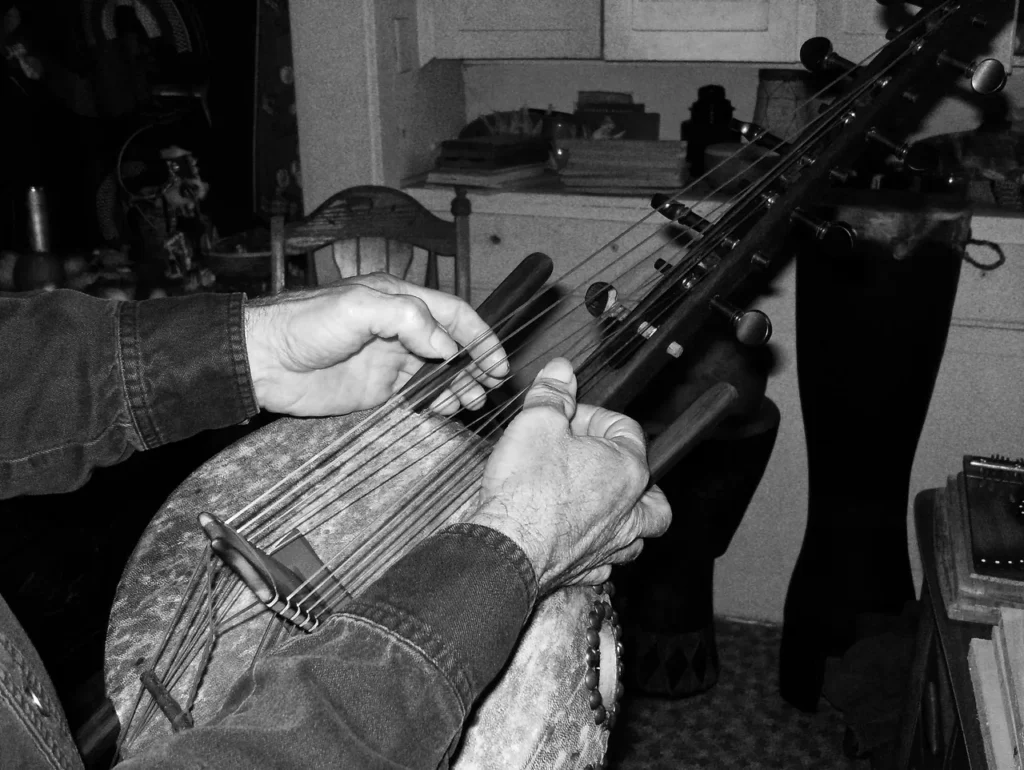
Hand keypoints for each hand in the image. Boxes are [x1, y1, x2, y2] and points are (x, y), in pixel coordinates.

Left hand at [243, 273, 508, 416]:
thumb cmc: (305, 324)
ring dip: (460, 387)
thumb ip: (407, 319)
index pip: (454, 315)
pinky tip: (444, 412)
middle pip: (452, 346)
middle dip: (475, 366)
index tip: (498, 362)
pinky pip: (418, 396)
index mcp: (400, 300)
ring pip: (440, 373)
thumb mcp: (358, 308)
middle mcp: (400, 329)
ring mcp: (391, 360)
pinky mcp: (378, 389)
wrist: (264, 361)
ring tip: (470, 404)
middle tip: (488, 388)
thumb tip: (446, 347)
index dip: (480, 337)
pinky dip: (437, 404)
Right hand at [470, 358, 670, 593]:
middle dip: (632, 474)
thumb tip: (561, 370)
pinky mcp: (586, 572)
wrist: (506, 548)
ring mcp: (610, 546)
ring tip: (604, 507)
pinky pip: (607, 563)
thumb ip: (553, 394)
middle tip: (604, 463)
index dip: (593, 416)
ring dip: (627, 519)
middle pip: (652, 492)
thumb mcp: (536, 423)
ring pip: (638, 534)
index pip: (628, 430)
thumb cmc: (526, 488)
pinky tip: (581, 542)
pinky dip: (600, 551)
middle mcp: (628, 512)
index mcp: (626, 470)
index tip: (566, 415)